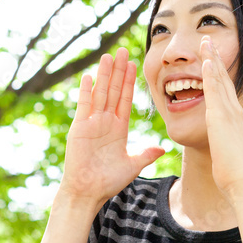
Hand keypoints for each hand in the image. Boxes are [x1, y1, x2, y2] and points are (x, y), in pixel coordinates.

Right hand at [60, 47, 165, 207]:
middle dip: (119, 71)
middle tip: (123, 51)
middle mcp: (105, 122)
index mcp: (118, 128)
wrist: (88, 192)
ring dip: (104, 75)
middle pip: (113, 90)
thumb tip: (162, 148)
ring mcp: (92, 123)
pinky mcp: (80, 128)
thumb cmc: (108, 181)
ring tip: (108, 56)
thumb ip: (146, 155)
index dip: (130, 82)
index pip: (126, 99)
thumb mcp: (132, 166)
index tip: (135, 65)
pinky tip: (89, 77)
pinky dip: (87, 92)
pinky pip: (84, 107)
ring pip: (100, 93)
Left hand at [201, 36, 242, 197]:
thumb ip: (222, 137)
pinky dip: (211, 74)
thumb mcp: (226, 147)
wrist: (242, 181)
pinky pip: (215, 91)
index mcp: (234, 116)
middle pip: (223, 77)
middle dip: (215, 57)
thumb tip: (219, 138)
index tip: (211, 56)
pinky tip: (206, 61)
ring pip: (219, 79)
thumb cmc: (232, 170)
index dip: (218, 70)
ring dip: (212, 58)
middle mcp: (233, 110)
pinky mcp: (220, 117)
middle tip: (208, 39)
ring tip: (205, 41)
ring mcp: (228, 112)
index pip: (225, 88)